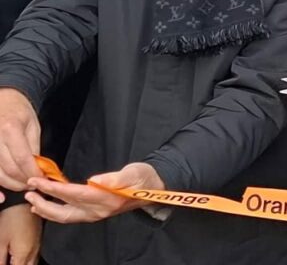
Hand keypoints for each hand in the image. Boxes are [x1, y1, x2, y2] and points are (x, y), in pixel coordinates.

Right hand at [0, 89, 40, 190]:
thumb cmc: (19, 112)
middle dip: (22, 181)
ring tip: (21, 186)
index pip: (22, 158)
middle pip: (8, 169)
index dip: (32, 173)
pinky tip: (1, 196)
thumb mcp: (33, 126)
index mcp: (9, 129)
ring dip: (9, 185)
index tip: (41, 180)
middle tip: (32, 185)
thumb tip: (37, 170)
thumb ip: (34, 149)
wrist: (3, 100)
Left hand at [0, 203, 40, 264]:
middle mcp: (33, 253)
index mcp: (23, 255)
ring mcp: (37, 246)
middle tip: (8, 260)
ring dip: (21, 264)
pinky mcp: (38, 240)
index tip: (4, 262)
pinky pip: (33, 257)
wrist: (24, 200)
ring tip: (12, 259)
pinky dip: (25, 260)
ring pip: (31, 264)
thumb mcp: (0, 241)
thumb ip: (0, 260)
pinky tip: (17, 256)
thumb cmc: (11, 218)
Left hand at [25, 162, 164, 223]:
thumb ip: (116, 177)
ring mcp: (96, 214)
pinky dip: (55, 212)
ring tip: (32, 201)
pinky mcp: (94, 213)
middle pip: (64, 211)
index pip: (74, 194)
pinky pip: (70, 216)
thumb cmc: (145, 178)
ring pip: (65, 217)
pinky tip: (46, 208)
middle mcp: (98, 210)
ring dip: (46, 210)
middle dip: (44, 202)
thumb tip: (96, 180)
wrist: (155, 188)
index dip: (54, 189)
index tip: (38, 182)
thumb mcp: (134, 172)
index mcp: (106, 199)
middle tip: (28, 191)